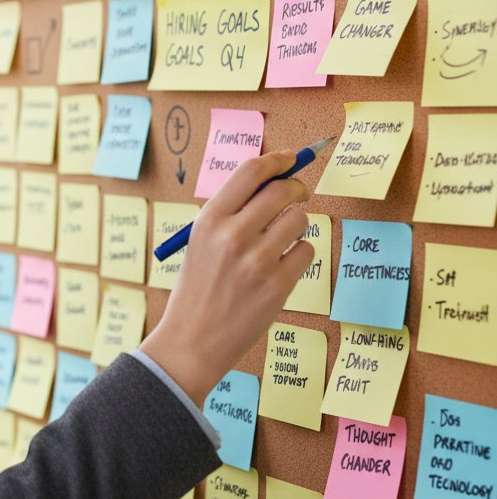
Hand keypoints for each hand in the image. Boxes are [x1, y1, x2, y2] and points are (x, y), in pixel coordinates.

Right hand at [140, 151, 314, 406]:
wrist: (192, 339)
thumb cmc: (197, 288)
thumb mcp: (201, 242)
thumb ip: (232, 212)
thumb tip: (274, 181)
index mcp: (208, 220)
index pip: (251, 172)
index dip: (277, 160)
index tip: (291, 159)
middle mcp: (232, 235)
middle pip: (282, 190)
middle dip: (297, 188)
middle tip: (298, 194)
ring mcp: (257, 260)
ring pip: (300, 220)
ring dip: (296, 226)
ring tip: (279, 243)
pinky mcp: (278, 284)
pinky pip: (306, 251)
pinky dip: (299, 256)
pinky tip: (279, 268)